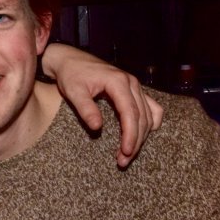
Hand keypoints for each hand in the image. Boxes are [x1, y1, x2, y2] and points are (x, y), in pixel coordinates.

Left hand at [42, 43, 163, 166]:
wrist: (69, 59)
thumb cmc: (70, 74)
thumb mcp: (73, 91)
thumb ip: (86, 108)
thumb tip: (98, 128)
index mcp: (118, 82)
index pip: (131, 113)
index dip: (130, 134)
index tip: (125, 152)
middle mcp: (131, 82)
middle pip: (142, 117)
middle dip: (135, 141)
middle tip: (123, 161)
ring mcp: (134, 85)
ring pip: (148, 114)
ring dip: (142, 135)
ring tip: (128, 154)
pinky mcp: (133, 89)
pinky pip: (150, 106)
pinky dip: (149, 122)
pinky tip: (142, 134)